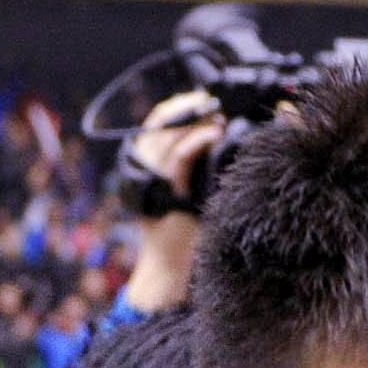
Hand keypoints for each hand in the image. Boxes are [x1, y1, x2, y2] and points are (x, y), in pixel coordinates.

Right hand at [120, 90, 223, 315]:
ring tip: (220, 115)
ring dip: (197, 119)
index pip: (160, 121)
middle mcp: (144, 165)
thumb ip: (200, 162)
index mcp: (148, 162)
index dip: (182, 105)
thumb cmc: (188, 234)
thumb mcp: (195, 189)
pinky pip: (178, 157)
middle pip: (161, 120)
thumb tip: (223, 132)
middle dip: (190, 106)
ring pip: (168, 133)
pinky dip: (198, 140)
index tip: (209, 97)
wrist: (172, 270)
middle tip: (216, 101)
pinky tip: (216, 133)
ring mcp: (150, 177)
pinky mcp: (164, 191)